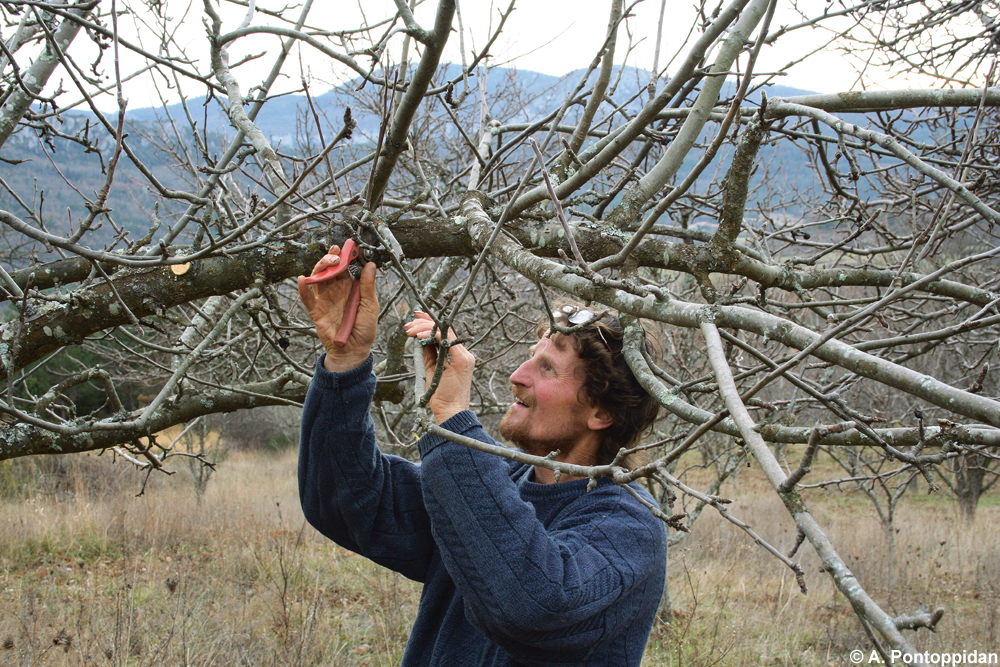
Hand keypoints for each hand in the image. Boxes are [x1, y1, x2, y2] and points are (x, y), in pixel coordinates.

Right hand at [298, 245, 377, 372]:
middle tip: (337, 253)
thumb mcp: (370, 306)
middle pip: (328, 270)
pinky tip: (302, 280)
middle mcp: (335, 291)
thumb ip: (367, 286)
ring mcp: (324, 300)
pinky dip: (303, 289)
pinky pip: (307, 299)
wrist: (354, 351)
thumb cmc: (364, 329)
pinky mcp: (316, 312)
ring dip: (320, 268)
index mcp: (348, 288)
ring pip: (317, 279)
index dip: (344, 256)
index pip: (344, 268)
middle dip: (331, 258)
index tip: (348, 246)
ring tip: (328, 262)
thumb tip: (370, 264)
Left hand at [404, 312, 475, 423]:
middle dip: (424, 322)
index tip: (415, 317)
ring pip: (445, 330)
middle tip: (408, 324)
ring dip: (424, 327)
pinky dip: (431, 334)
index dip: (429, 322)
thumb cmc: (439, 396)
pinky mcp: (462, 360)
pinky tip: (419, 336)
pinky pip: (446, 339)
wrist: (450, 412)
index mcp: (457, 355)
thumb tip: (418, 340)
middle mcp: (463, 353)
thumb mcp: (431, 370)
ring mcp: (464, 356)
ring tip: (410, 330)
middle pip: (445, 329)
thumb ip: (428, 354)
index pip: (444, 333)